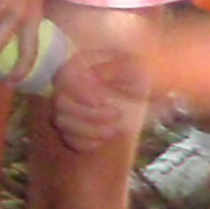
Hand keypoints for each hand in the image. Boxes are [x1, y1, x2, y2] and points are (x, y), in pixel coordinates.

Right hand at [53, 33, 156, 151]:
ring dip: (89, 130)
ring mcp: (68, 108)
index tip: (100, 101)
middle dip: (90, 115)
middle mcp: (68, 86)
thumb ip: (115, 68)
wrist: (148, 85)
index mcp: (79, 66)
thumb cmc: (140, 72)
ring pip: (62, 122)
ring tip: (114, 129)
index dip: (78, 91)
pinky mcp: (74, 127)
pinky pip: (68, 139)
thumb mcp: (133, 65)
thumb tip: (96, 78)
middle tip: (117, 114)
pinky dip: (84, 143)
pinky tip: (102, 141)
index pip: (65, 77)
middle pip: (61, 103)